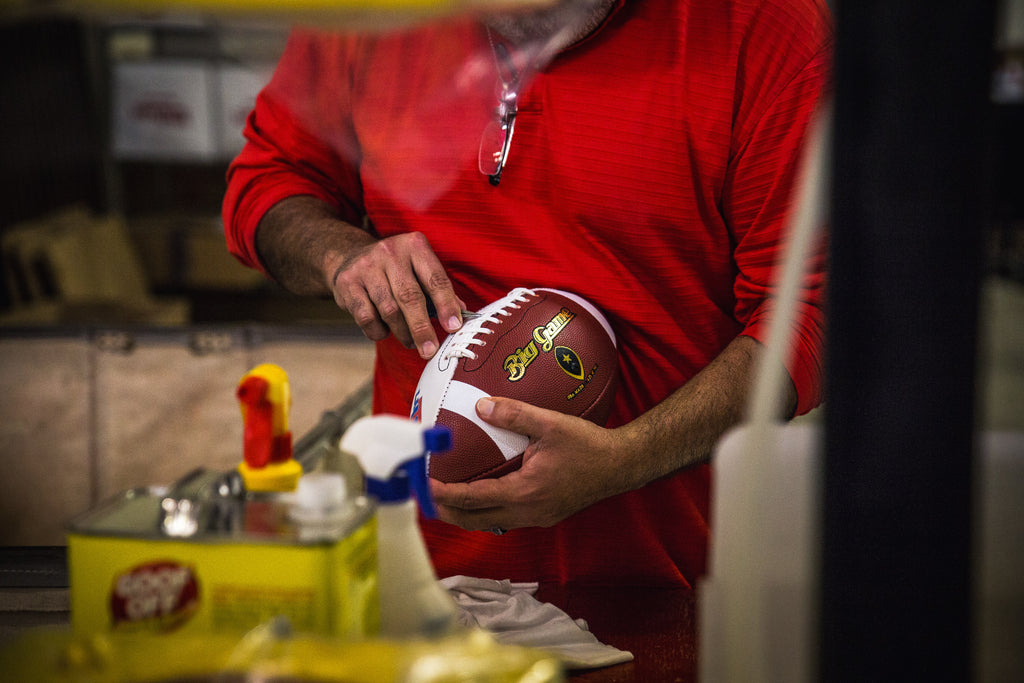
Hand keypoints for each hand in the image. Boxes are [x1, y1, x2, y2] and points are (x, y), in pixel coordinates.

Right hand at [329, 232, 464, 357]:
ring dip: (402, 332)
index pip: (435, 279)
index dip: (446, 305)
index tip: (454, 328)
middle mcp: (390, 252)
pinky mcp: (347, 283)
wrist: (349, 256)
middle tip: (430, 351)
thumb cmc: (395, 269)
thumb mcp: (419, 269)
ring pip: (389, 310)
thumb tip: (462, 314)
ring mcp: (366, 267)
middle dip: (422, 328)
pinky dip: (379, 331)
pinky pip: (366, 317)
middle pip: (410, 297)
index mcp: (415, 246)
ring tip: (411, 342)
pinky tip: (385, 331)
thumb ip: (439, 290)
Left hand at [430, 397, 636, 530]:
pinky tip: (481, 494)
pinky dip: (486, 511)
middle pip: (475, 520)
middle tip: (424, 497)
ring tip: (445, 498)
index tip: (424, 487)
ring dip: (465, 513)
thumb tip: (480, 406)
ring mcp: (537, 517)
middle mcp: (528, 512)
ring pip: (490, 522)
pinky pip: (506, 518)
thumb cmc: (588, 445)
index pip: (474, 498)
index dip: (446, 494)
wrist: (621, 466)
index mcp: (526, 492)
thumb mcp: (551, 424)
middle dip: (447, 511)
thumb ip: (514, 414)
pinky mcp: (545, 515)